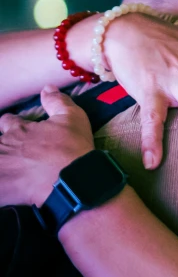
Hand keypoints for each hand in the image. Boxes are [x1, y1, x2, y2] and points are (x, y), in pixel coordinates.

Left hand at [0, 86, 93, 205]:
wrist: (72, 180)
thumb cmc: (72, 147)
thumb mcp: (72, 117)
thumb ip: (57, 101)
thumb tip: (47, 87)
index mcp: (20, 130)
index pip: (7, 122)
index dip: (11, 124)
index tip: (15, 127)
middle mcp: (6, 146)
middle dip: (5, 146)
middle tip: (15, 152)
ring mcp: (2, 168)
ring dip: (3, 163)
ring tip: (9, 168)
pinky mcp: (2, 189)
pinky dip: (3, 186)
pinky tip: (7, 187)